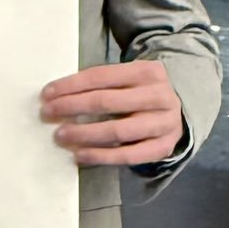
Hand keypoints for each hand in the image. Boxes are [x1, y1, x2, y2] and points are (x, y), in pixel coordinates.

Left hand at [41, 60, 183, 166]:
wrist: (181, 112)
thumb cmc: (141, 94)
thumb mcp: (129, 80)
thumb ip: (103, 84)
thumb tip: (58, 95)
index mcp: (147, 71)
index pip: (102, 76)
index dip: (71, 85)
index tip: (47, 94)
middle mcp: (159, 95)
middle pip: (107, 101)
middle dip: (72, 107)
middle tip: (48, 113)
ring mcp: (164, 122)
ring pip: (118, 130)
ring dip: (84, 134)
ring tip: (60, 135)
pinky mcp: (163, 147)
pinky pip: (128, 155)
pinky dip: (101, 156)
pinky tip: (80, 155)